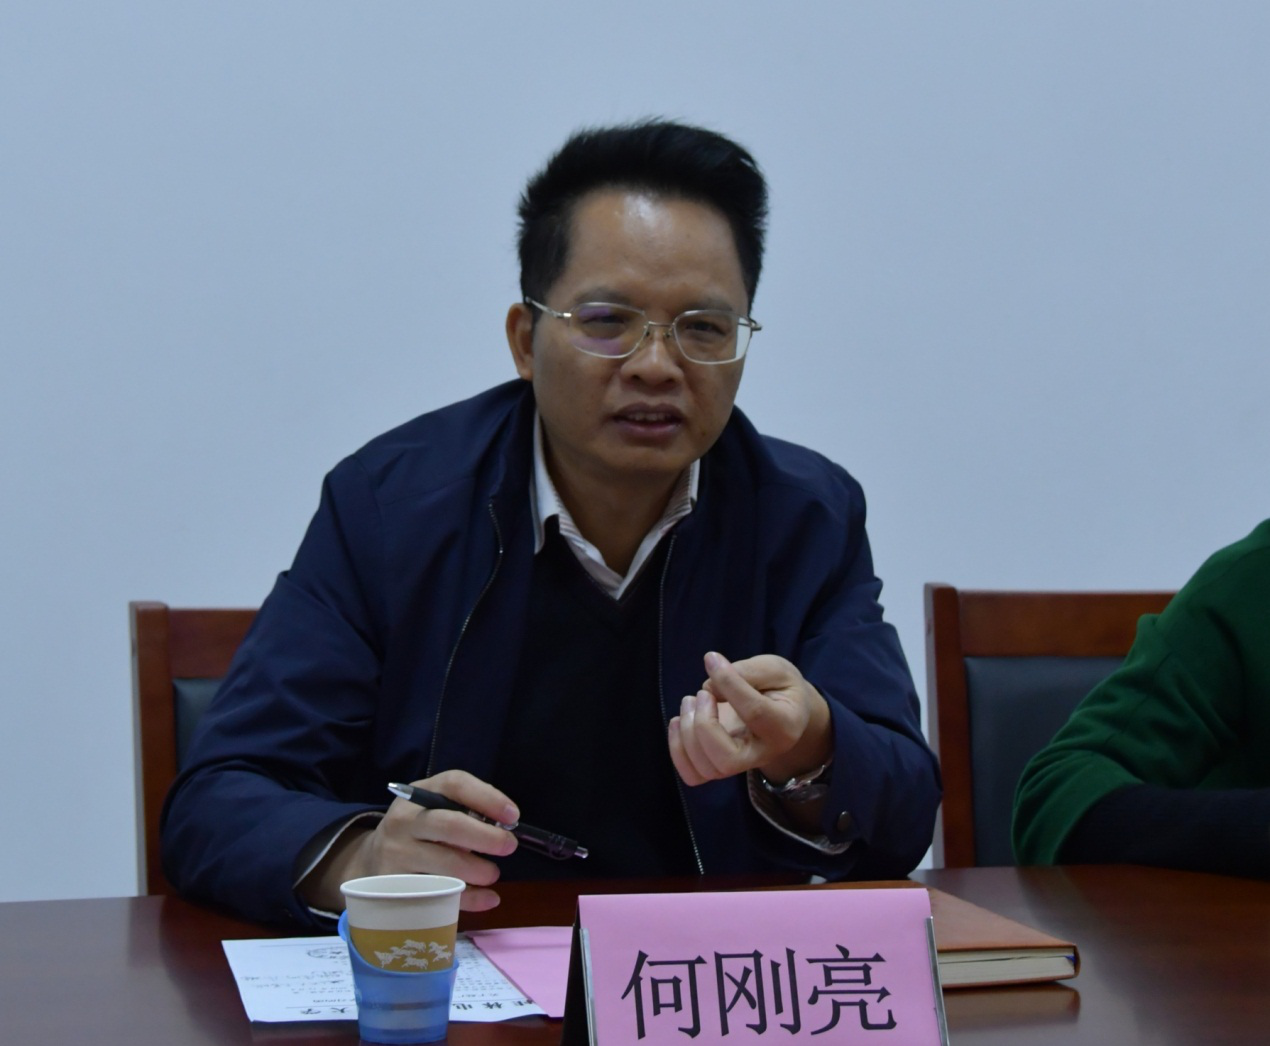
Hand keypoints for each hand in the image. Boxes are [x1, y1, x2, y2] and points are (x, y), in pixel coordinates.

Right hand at [297, 770, 518, 912]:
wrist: (371, 859)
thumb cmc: (419, 829)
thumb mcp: (434, 807)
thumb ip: (465, 810)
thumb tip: (505, 825)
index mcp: (419, 793)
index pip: (454, 784)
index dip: (488, 798)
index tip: (513, 815)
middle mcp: (404, 820)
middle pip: (450, 825)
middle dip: (486, 837)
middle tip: (509, 846)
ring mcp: (397, 854)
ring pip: (444, 863)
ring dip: (477, 870)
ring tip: (493, 874)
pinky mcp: (395, 887)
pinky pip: (438, 895)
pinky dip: (468, 899)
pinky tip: (489, 899)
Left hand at [667, 652, 831, 786]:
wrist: (783, 712)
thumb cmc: (779, 687)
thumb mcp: (773, 669)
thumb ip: (744, 672)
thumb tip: (709, 686)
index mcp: (783, 726)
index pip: (754, 712)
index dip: (728, 683)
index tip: (713, 661)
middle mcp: (762, 753)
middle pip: (727, 759)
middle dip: (704, 724)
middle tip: (701, 693)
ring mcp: (740, 764)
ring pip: (707, 769)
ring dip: (687, 733)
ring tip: (690, 701)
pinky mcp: (719, 766)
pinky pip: (693, 775)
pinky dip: (677, 750)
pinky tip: (678, 722)